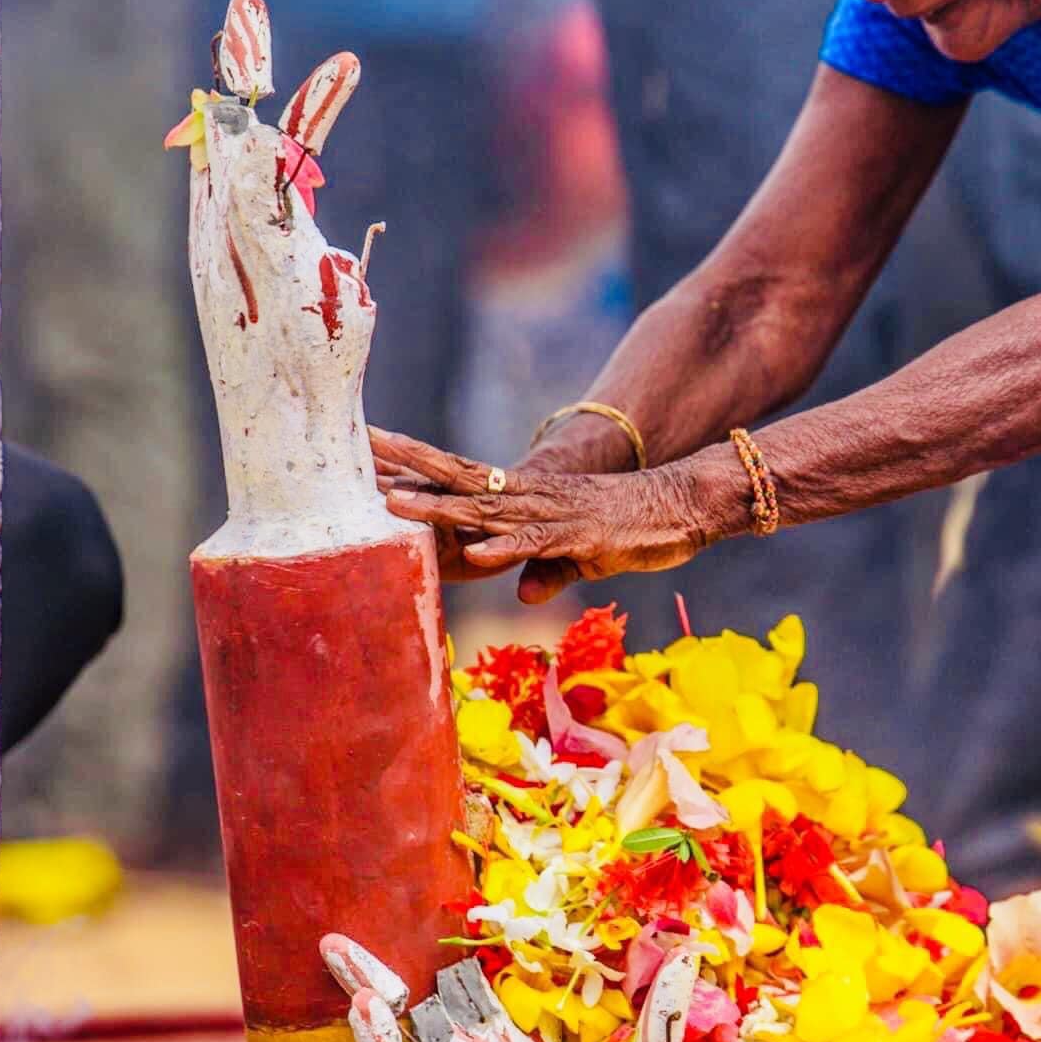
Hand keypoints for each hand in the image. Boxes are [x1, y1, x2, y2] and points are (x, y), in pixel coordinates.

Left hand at [370, 428, 710, 603]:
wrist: (682, 505)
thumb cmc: (631, 526)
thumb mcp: (580, 554)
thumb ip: (548, 568)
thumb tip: (523, 594)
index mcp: (522, 497)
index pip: (458, 474)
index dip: (414, 463)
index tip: (371, 447)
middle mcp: (528, 496)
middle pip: (458, 476)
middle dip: (407, 465)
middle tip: (358, 447)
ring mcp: (551, 513)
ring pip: (486, 508)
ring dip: (439, 508)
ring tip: (393, 503)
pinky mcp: (579, 535)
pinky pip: (536, 544)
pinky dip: (505, 549)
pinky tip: (475, 553)